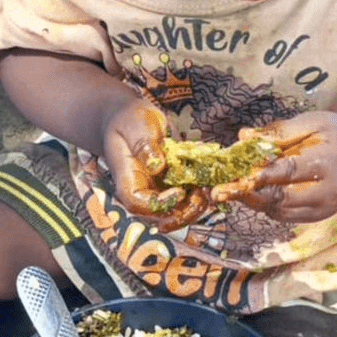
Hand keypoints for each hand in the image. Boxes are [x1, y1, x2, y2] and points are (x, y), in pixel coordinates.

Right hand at [103, 98, 210, 230]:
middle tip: (202, 196)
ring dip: (194, 207)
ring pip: (175, 213)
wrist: (129, 119)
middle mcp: (141, 191)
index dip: (159, 205)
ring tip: (208, 189)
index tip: (180, 192)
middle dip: (183, 213)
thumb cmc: (129, 120)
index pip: (138, 204)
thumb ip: (144, 145)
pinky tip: (208, 181)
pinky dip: (198, 194)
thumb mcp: (136, 126)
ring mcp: (156, 191)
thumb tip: (156, 166)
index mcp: (128, 179)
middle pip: (159, 217)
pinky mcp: (169, 186)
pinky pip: (185, 199)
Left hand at [211, 113, 336, 223]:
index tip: (235, 174)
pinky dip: (265, 206)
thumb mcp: (312, 121)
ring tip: (230, 188)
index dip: (259, 174)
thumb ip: (279, 131)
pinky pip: (285, 216)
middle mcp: (329, 191)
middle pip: (281, 197)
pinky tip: (252, 193)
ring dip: (253, 200)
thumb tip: (243, 137)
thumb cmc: (335, 133)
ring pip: (280, 211)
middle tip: (220, 189)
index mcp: (328, 162)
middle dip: (248, 193)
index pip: (288, 171)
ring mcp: (324, 208)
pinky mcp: (318, 217)